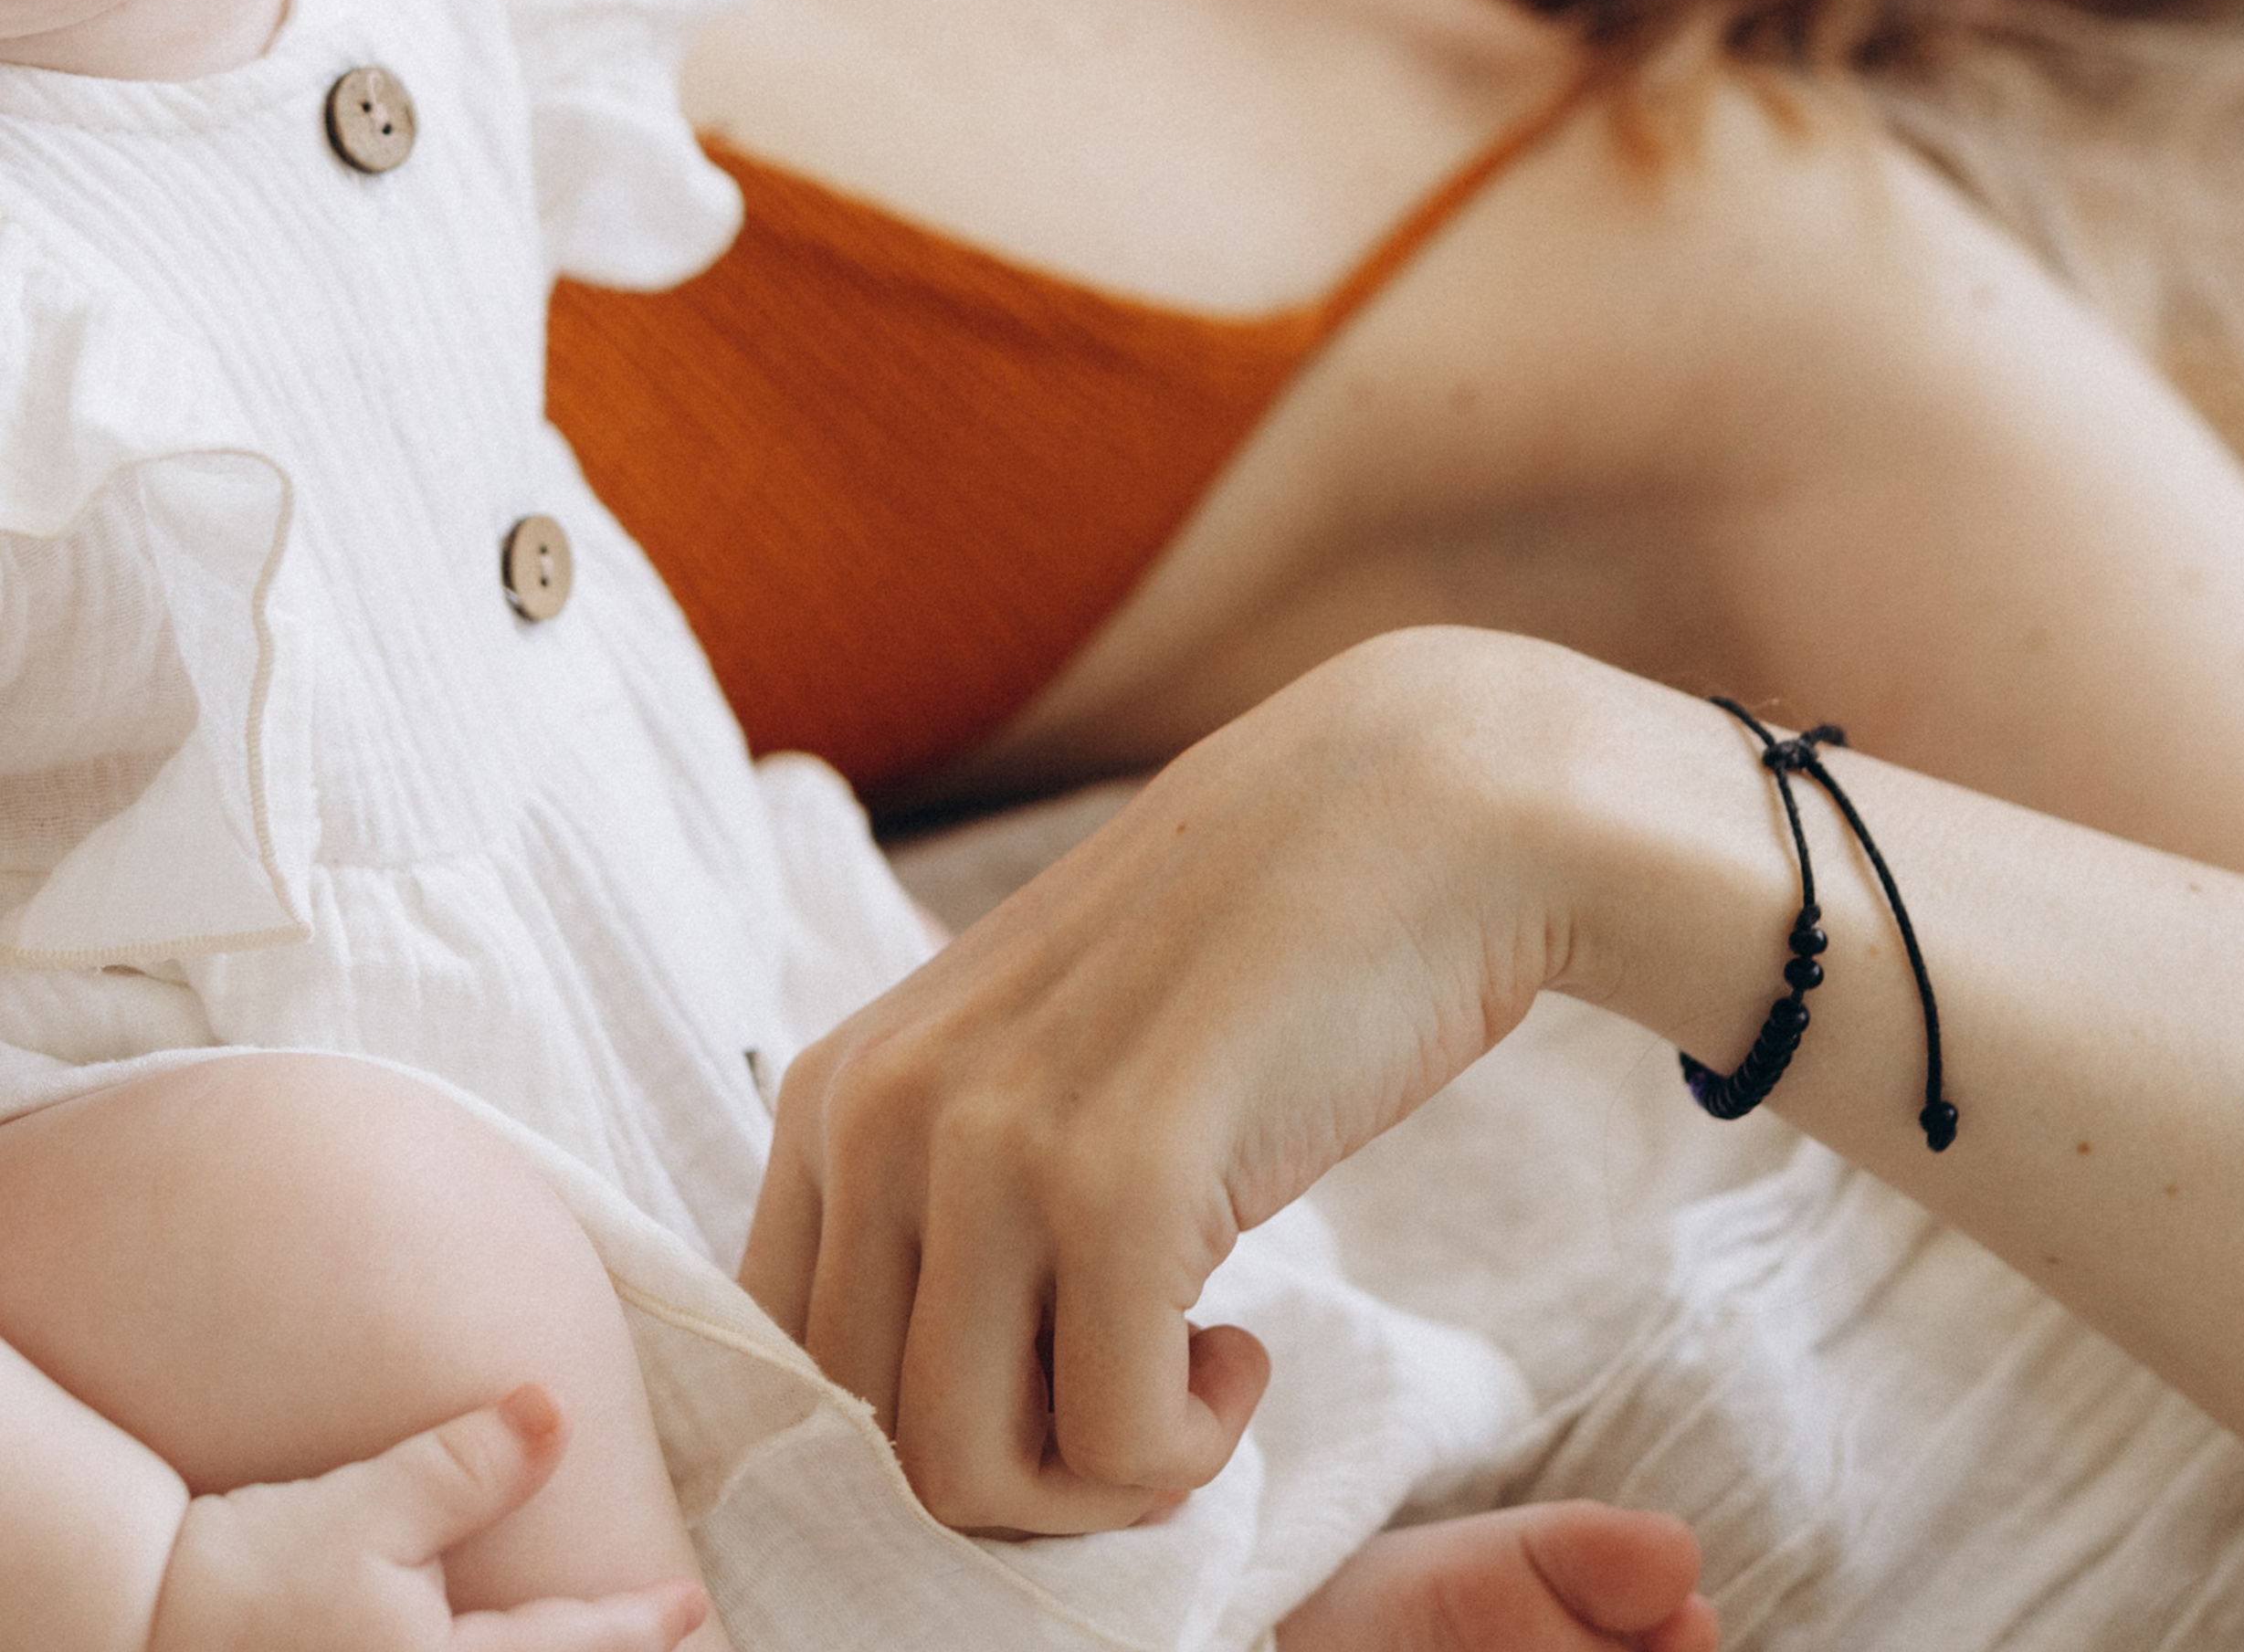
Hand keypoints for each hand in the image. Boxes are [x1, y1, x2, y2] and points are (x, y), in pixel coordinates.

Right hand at [149, 1385, 706, 1651]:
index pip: (571, 1650)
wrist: (143, 1627)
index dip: (639, 1625)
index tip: (691, 1605)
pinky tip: (497, 1651)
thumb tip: (554, 1407)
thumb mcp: (371, 1507)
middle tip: (665, 1636)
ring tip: (590, 1645)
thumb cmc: (258, 1568)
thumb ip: (470, 1463)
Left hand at [744, 631, 1572, 1535]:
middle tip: (1139, 1391)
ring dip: (1099, 1481)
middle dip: (1017, 1470)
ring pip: (966, 1475)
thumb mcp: (1034, 1068)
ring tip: (1189, 1372)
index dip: (916, 1432)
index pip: (783, 1371)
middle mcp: (876, 1111)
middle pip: (868, 1444)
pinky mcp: (1117, 1184)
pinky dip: (1190, 1447)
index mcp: (837, 1089)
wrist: (1417, 807)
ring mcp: (989, 1144)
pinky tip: (1244, 1344)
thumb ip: (942, 1207)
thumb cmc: (1238, 961)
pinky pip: (1116, 1448)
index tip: (1049, 1386)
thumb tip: (909, 1445)